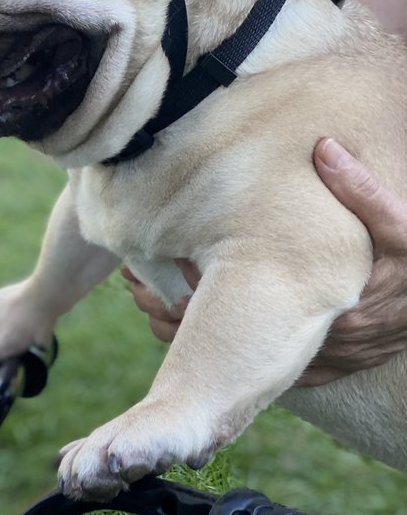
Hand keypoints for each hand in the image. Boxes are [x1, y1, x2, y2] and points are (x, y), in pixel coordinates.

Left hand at [122, 138, 406, 385]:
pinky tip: (201, 328)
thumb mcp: (405, 226)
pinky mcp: (330, 361)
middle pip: (230, 344)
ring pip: (242, 360)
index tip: (155, 273)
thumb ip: (365, 190)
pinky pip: (268, 365)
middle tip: (135, 291)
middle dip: (179, 318)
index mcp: (328, 312)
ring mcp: (324, 358)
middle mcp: (319, 345)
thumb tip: (325, 149)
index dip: (192, 298)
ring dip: (199, 336)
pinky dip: (230, 349)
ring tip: (149, 308)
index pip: (241, 311)